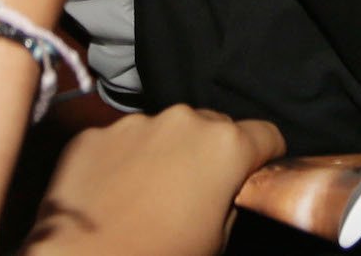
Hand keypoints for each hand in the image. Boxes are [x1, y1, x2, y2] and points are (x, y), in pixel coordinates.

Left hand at [22, 106, 284, 255]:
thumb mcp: (217, 241)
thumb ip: (231, 201)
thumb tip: (228, 189)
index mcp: (223, 146)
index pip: (266, 135)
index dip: (264, 157)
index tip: (253, 175)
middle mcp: (181, 120)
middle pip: (214, 127)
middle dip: (212, 154)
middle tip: (197, 194)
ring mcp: (134, 123)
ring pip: (165, 131)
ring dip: (166, 154)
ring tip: (151, 196)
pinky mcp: (94, 134)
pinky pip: (123, 141)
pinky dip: (126, 161)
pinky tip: (117, 194)